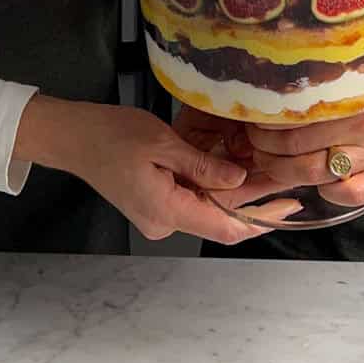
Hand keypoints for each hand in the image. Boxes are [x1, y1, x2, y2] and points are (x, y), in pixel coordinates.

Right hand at [14, 97, 289, 244]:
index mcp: (168, 211)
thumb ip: (203, 166)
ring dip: (233, 195)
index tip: (290, 205)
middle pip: (220, 221)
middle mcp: (164, 223)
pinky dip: (211, 190)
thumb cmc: (113, 134)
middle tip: (286, 181)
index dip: (262, 219)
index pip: (225, 228)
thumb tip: (241, 180)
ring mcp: (157, 218)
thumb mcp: (163, 143)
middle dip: (253, 204)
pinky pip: (190, 202)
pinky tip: (230, 169)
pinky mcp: (153, 207)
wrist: (73, 138)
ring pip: (206, 211)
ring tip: (265, 170)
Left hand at [238, 82, 363, 208]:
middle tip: (255, 144)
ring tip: (271, 162)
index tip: (254, 122)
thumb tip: (261, 93)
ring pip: (315, 172)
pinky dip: (327, 191)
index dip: (266, 123)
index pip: (293, 116)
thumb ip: (313, 83)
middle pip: (298, 148)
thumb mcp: (345, 72)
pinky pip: (350, 194)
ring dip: (284, 171)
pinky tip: (318, 181)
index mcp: (352, 93)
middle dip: (266, 149)